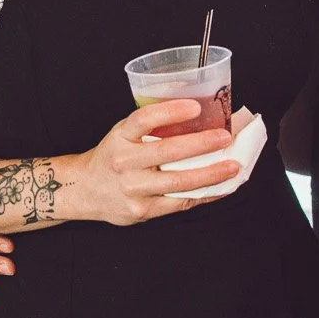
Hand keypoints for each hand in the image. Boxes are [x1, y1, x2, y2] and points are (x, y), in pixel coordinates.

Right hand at [56, 99, 240, 225]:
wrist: (85, 190)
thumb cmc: (114, 157)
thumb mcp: (124, 134)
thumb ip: (153, 127)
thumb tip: (201, 115)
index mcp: (120, 137)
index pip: (144, 119)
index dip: (170, 111)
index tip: (195, 106)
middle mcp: (124, 162)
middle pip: (167, 151)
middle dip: (202, 144)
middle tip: (225, 137)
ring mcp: (133, 189)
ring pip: (179, 181)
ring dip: (211, 173)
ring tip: (233, 165)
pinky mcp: (143, 210)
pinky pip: (180, 202)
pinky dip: (204, 194)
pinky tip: (221, 187)